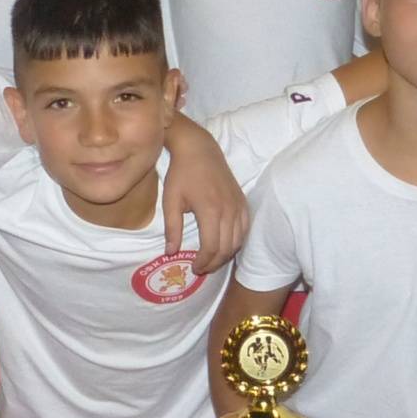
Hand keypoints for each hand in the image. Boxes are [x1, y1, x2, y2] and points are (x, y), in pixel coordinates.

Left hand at [163, 145, 250, 273]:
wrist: (199, 149)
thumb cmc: (181, 174)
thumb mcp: (171, 201)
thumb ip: (172, 229)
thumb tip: (171, 253)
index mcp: (210, 211)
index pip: (211, 247)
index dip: (203, 262)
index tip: (193, 268)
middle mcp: (228, 210)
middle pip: (227, 248)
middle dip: (214, 263)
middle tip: (201, 268)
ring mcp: (238, 206)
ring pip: (238, 241)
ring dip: (226, 255)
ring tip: (212, 260)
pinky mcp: (243, 202)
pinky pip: (245, 229)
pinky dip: (237, 241)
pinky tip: (226, 245)